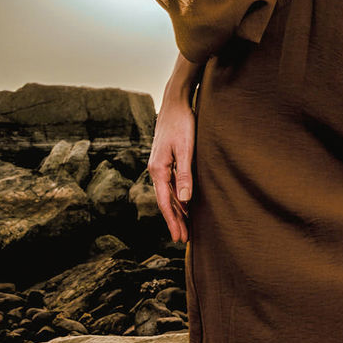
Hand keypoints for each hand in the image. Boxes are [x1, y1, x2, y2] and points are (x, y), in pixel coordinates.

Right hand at [147, 92, 195, 244]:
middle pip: (166, 201)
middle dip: (175, 220)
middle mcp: (156, 169)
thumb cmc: (182, 123)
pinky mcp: (167, 159)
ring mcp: (160, 164)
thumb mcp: (187, 149)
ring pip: (169, 193)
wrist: (175, 102)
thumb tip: (185, 199)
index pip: (165, 202)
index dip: (172, 221)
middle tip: (183, 239)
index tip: (179, 238)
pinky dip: (178, 196)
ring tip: (186, 226)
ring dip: (177, 210)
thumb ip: (185, 174)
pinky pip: (171, 184)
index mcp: (158, 169)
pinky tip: (185, 203)